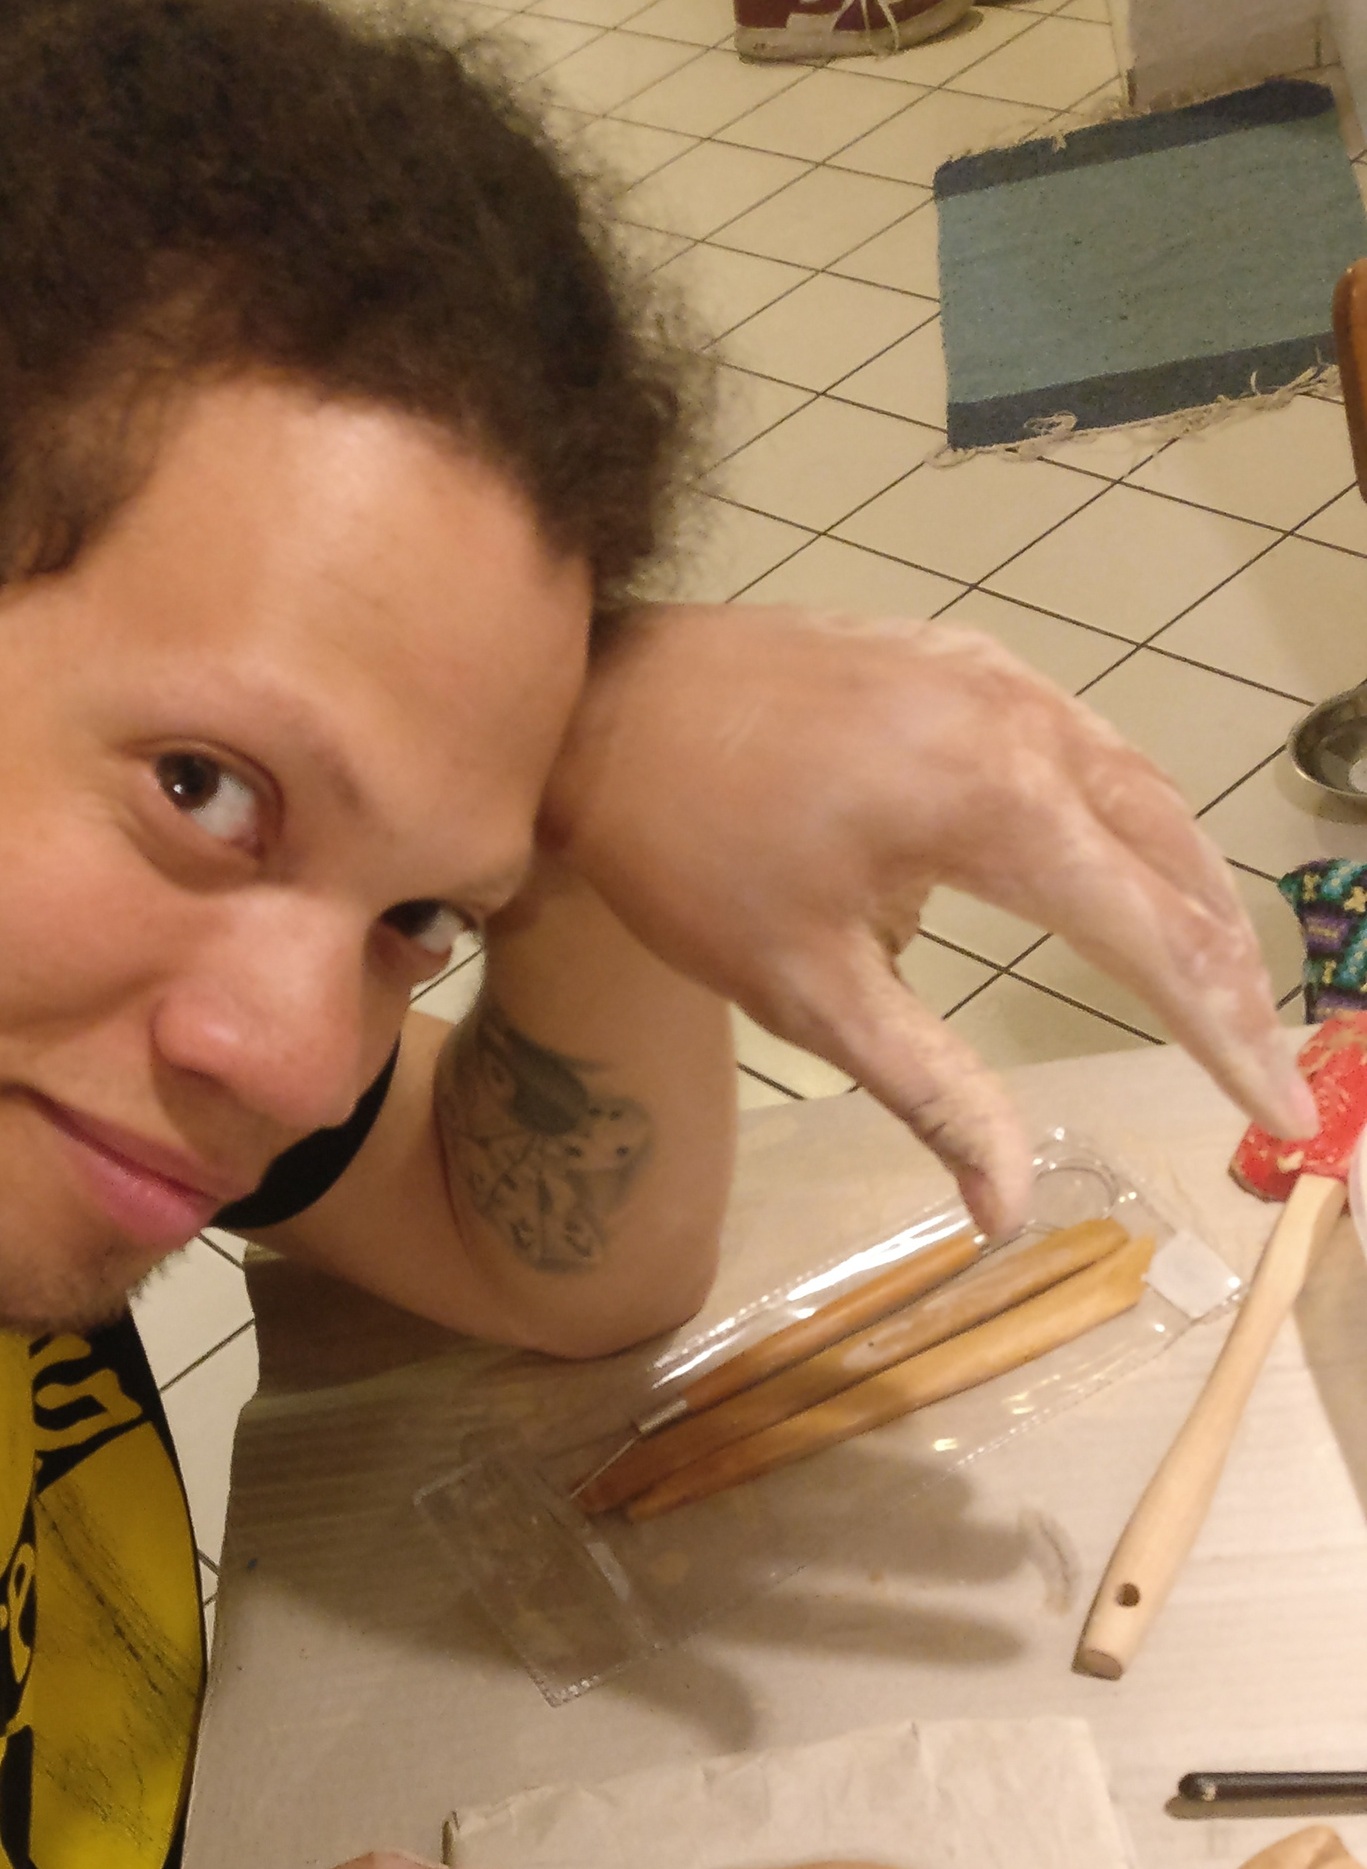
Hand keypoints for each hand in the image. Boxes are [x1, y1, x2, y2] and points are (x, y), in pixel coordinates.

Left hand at [547, 603, 1311, 1233]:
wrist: (591, 709)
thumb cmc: (685, 858)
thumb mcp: (808, 996)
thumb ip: (934, 1091)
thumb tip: (1012, 1209)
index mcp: (995, 805)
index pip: (1153, 939)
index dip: (1224, 1037)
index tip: (1278, 1116)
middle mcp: (1022, 722)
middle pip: (1172, 859)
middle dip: (1226, 970)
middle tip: (1261, 1065)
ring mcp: (996, 676)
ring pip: (1141, 791)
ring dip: (1187, 892)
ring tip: (1218, 987)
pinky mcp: (962, 658)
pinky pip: (1083, 743)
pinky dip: (1127, 821)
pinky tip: (1127, 875)